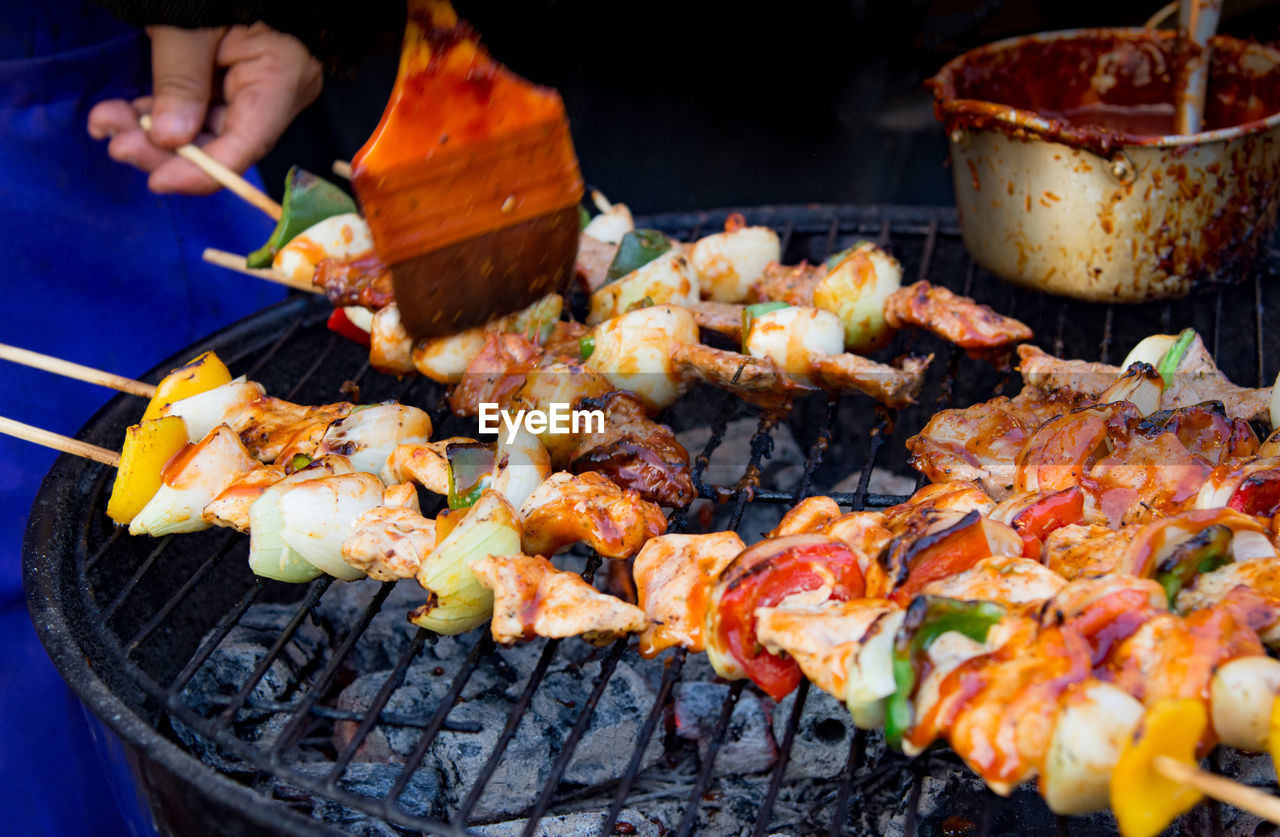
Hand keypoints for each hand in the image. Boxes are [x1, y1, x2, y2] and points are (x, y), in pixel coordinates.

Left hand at [87, 24, 322, 194]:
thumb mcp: (192, 24)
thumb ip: (182, 81)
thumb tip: (169, 138)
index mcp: (282, 77)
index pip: (245, 144)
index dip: (202, 171)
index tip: (157, 179)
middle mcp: (275, 93)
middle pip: (223, 145)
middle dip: (165, 150)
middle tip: (116, 143)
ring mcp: (254, 89)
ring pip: (205, 132)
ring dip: (153, 134)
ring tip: (108, 122)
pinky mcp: (232, 83)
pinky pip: (199, 113)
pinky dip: (161, 116)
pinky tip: (124, 114)